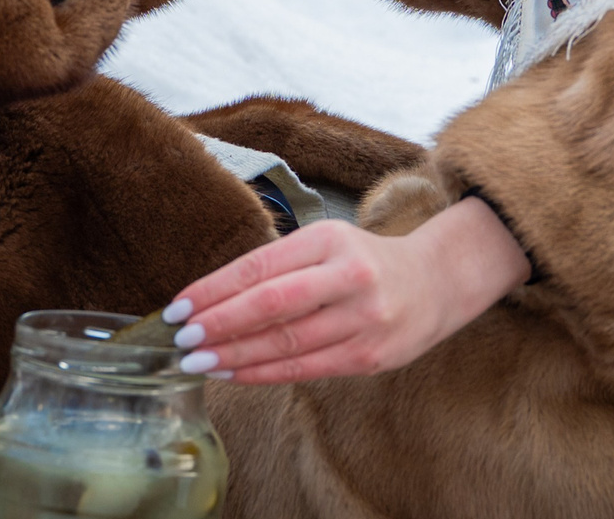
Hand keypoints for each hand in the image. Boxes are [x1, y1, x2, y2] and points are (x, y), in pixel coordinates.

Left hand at [158, 197, 530, 384]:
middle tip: (182, 341)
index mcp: (329, 239)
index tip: (178, 308)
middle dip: (219, 325)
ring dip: (236, 356)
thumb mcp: (324, 244)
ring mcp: (364, 319)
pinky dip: (265, 373)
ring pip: (287, 343)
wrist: (436, 282)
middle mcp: (349, 276)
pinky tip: (235, 374)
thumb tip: (209, 300)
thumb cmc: (363, 262)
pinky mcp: (370, 356)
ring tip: (199, 362)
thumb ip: (277, 267)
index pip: (260, 267)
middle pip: (272, 305)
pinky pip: (307, 368)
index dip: (213, 290)